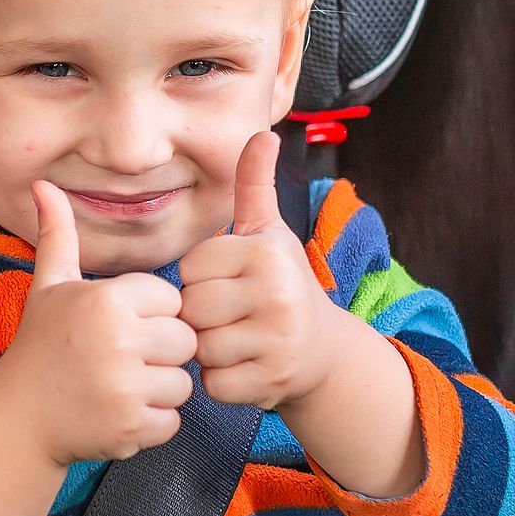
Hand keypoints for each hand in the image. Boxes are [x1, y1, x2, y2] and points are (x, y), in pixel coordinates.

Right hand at [0, 179, 194, 463]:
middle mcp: (118, 341)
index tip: (120, 328)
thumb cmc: (40, 346)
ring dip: (158, 390)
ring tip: (120, 386)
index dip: (151, 316)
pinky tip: (120, 412)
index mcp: (106, 300)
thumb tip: (43, 184)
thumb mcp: (49, 287)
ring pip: (182, 383)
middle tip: (123, 361)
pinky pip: (174, 421)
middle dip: (161, 354)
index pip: (172, 300)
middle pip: (185, 342)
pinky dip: (153, 423)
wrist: (19, 418)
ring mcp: (125, 387)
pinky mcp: (131, 427)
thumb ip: (58, 235)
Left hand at [179, 131, 346, 409]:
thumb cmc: (281, 284)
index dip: (204, 279)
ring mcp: (277, 340)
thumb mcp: (269, 232)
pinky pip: (213, 384)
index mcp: (267, 252)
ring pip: (200, 348)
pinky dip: (223, 382)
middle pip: (192, 308)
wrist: (322, 350)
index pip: (192, 268)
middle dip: (204, 317)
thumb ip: (255, 184)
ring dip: (212, 350)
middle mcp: (277, 293)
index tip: (233, 283)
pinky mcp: (272, 381)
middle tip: (235, 316)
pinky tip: (247, 366)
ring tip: (241, 339)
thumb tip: (261, 131)